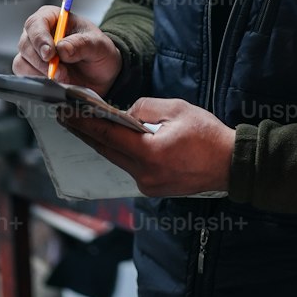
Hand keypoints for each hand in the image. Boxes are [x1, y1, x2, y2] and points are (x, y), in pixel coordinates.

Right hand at [13, 4, 122, 96]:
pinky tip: (57, 81)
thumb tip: (62, 48)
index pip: (36, 23)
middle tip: (59, 70)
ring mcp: (33, 53)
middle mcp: (39, 33)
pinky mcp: (32, 70)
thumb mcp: (98, 45)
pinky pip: (26, 76)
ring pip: (22, 62)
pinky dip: (39, 81)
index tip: (50, 53)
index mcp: (53, 18)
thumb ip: (81, 44)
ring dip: (41, 73)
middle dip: (41, 61)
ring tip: (63, 75)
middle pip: (26, 44)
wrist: (101, 73)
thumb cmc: (98, 52)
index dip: (40, 38)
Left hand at [58, 97, 235, 196]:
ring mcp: (149, 185)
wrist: (231, 164)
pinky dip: (120, 153)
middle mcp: (145, 174)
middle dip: (85, 133)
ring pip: (118, 160)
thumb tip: (126, 114)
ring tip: (84, 127)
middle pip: (107, 151)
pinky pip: (131, 167)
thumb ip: (146, 108)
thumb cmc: (208, 134)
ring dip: (102, 143)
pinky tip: (114, 141)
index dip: (85, 124)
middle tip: (66, 118)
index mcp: (150, 153)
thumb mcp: (177, 109)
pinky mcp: (154, 188)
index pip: (109, 136)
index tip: (67, 113)